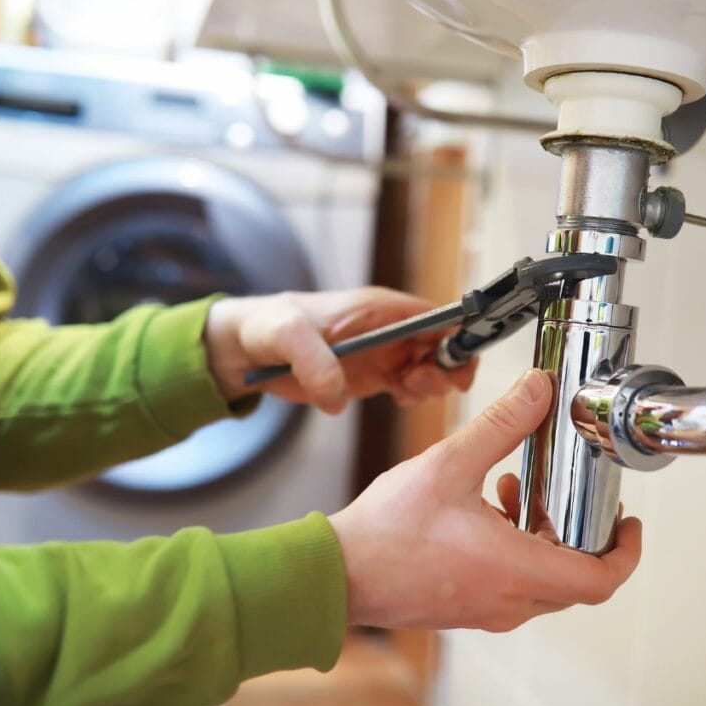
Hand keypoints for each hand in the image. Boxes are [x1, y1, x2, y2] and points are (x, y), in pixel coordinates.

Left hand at [204, 288, 476, 412]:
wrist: (246, 349)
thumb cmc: (268, 327)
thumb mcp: (285, 335)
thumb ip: (312, 360)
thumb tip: (337, 396)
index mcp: (379, 308)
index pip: (438, 316)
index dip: (458, 337)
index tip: (457, 367)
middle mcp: (389, 329)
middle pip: (444, 345)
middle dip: (446, 368)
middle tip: (416, 385)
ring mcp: (384, 353)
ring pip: (431, 368)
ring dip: (429, 385)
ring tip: (402, 392)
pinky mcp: (373, 376)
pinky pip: (409, 386)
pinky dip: (412, 396)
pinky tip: (396, 398)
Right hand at [328, 368, 642, 631]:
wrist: (335, 575)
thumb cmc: (386, 533)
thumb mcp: (450, 464)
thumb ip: (501, 425)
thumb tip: (539, 390)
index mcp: (515, 570)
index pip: (600, 580)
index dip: (626, 552)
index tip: (628, 523)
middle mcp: (508, 600)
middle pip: (575, 577)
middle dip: (579, 531)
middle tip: (570, 495)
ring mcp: (486, 608)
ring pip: (542, 580)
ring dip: (543, 535)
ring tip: (516, 490)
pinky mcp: (465, 606)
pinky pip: (511, 583)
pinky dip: (515, 547)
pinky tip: (484, 507)